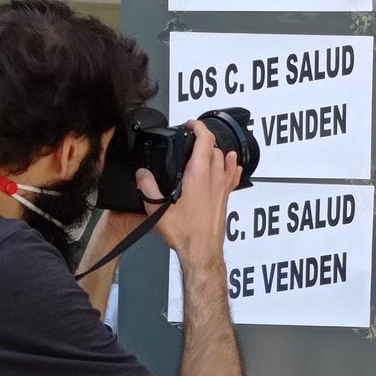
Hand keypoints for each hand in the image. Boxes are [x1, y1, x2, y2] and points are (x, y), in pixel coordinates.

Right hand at [152, 120, 241, 264]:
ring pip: (224, 160)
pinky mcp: (225, 198)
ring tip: (207, 148)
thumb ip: (147, 188)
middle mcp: (214, 178)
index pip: (205, 140)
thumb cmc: (184, 233)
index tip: (191, 124)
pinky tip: (232, 164)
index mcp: (198, 175)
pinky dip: (232, 166)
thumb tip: (142, 174)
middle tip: (191, 140)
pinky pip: (233, 176)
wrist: (202, 251)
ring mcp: (222, 188)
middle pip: (214, 148)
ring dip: (216, 151)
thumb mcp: (157, 210)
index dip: (199, 127)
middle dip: (203, 140)